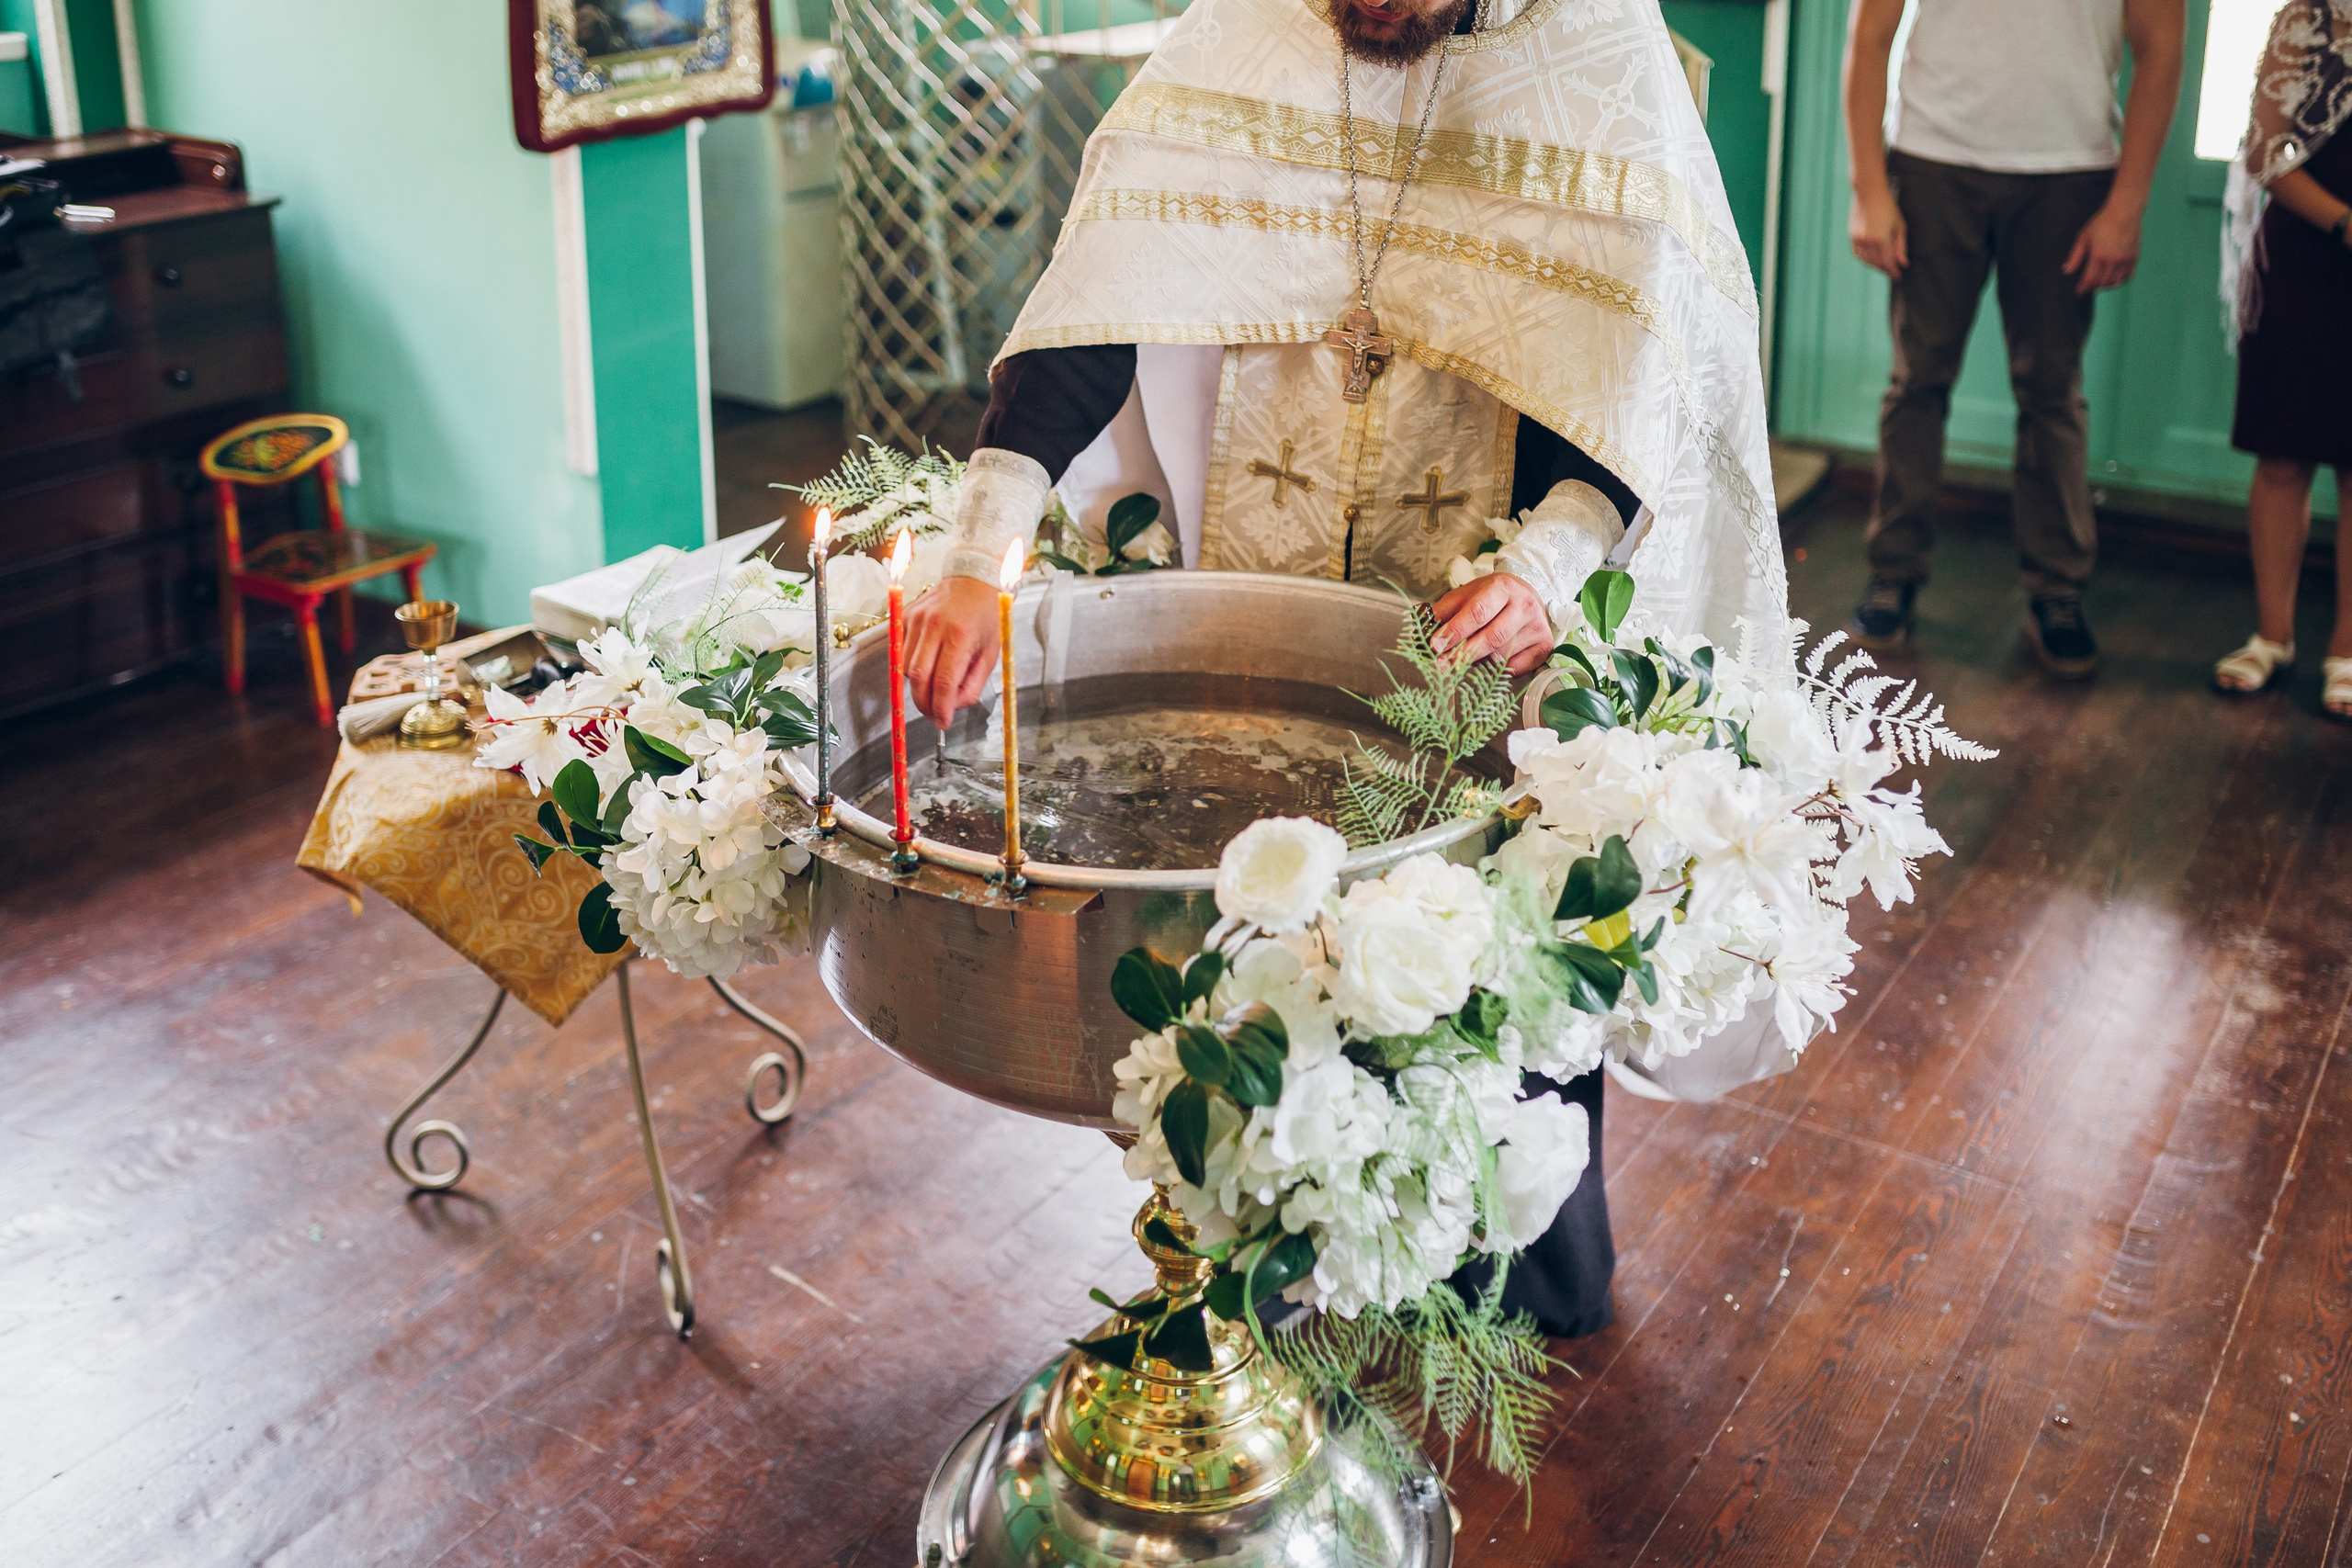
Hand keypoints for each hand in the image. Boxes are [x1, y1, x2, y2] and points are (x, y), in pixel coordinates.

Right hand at [902, 575, 1000, 728]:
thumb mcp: (991, 653)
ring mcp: (916, 619)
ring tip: (933, 691)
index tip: (943, 722)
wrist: (972, 581)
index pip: (943, 682)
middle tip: (934, 715)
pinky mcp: (905, 617)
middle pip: (919, 678)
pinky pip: (900, 653)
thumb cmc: (985, 618)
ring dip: (917, 687)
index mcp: (960, 635)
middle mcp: (935, 625)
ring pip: (907, 668)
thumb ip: (973, 684)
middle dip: (924, 704)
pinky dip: (910, 667)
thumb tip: (953, 707)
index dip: (941, 708)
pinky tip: (925, 668)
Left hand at [1430, 573, 1554, 675]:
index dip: (1455, 631)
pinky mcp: (1545, 646)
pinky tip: (1492, 659)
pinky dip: (1498, 669)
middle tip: (1442, 665)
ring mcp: (1537, 627)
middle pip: (1492, 637)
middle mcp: (1524, 605)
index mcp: (1502, 588)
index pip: (1477, 612)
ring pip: (1502, 655)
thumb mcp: (1466, 596)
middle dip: (1463, 654)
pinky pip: (1515, 667)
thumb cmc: (1491, 597)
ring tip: (1467, 657)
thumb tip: (1421, 631)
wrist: (1527, 594)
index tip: (1435, 646)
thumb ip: (1443, 612)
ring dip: (1480, 661)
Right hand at [1849, 187, 1907, 277]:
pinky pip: (1859, 254)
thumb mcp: (1899, 226)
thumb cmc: (1888, 207)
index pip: (1888, 262)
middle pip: (1877, 263)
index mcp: (1882, 238)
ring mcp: (1858, 239)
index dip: (1893, 271)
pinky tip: (1873, 259)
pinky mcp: (1852, 236)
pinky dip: (1866, 259)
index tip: (1898, 277)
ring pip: (1867, 261)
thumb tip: (1903, 264)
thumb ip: (1901, 247)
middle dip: (1886, 270)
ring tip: (1884, 266)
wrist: (1869, 193)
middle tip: (1893, 273)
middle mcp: (1868, 241)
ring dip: (1876, 266)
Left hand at [2065, 202, 2141, 293]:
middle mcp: (2113, 261)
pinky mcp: (2134, 257)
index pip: (2089, 279)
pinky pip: (2128, 275)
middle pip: (2101, 282)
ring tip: (2098, 285)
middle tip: (2086, 288)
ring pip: (2115, 281)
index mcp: (2098, 256)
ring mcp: (2125, 260)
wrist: (2124, 211)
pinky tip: (2113, 280)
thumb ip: (2075, 256)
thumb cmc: (2102, 222)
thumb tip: (2066, 270)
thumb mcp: (2083, 237)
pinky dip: (2120, 281)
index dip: (2082, 288)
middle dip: (2092, 287)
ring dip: (2105, 286)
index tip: (2078, 292)